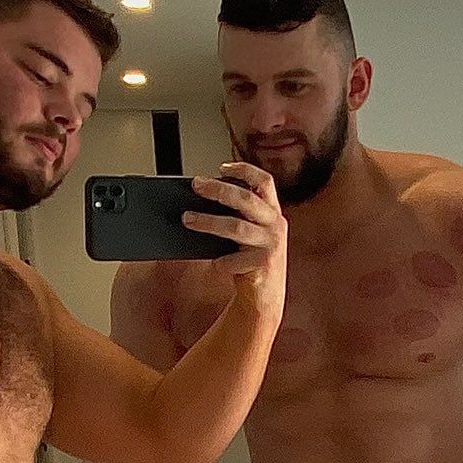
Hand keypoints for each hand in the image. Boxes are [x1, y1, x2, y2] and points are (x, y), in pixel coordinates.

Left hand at [188, 164, 286, 304]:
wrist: (265, 296)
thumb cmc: (251, 260)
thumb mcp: (249, 233)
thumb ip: (237, 216)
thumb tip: (201, 199)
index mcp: (273, 213)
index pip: (264, 182)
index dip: (245, 170)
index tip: (222, 166)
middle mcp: (276, 226)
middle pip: (246, 199)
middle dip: (218, 189)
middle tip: (195, 185)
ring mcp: (271, 245)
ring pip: (236, 227)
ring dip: (208, 222)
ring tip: (187, 219)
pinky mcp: (262, 266)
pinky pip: (233, 259)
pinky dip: (221, 262)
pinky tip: (214, 263)